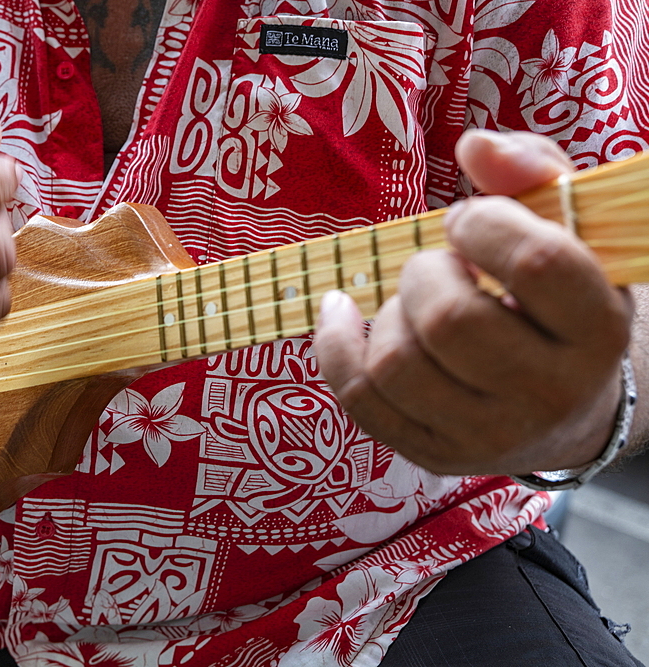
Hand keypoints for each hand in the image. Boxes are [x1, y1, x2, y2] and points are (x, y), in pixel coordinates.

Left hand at [315, 130, 632, 475]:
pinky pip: (359, 398)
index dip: (484, 223)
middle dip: (424, 272)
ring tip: (413, 303)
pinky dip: (333, 344)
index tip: (467, 220)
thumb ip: (532, 172)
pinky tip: (340, 311)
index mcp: (599, 328)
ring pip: (396, 364)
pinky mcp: (435, 453)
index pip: (537, 263)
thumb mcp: (569, 232)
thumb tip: (474, 143)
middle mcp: (550, 392)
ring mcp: (489, 434)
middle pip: (449, 320)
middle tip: (439, 266)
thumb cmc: (558, 303)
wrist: (568, 406)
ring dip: (387, 313)